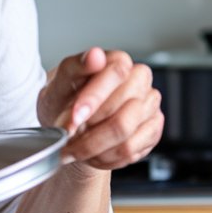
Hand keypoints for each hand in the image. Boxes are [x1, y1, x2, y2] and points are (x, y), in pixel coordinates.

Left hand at [37, 47, 163, 174]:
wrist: (68, 125)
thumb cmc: (64, 99)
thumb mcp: (58, 83)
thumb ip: (74, 68)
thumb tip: (95, 56)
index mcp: (118, 61)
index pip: (116, 73)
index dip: (94, 98)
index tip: (74, 117)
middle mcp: (139, 80)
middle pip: (122, 110)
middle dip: (89, 130)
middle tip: (66, 139)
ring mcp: (149, 106)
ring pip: (125, 132)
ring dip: (93, 146)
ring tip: (74, 148)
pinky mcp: (153, 130)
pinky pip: (130, 150)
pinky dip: (104, 157)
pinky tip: (90, 154)